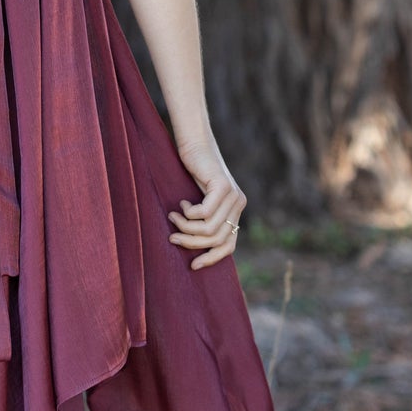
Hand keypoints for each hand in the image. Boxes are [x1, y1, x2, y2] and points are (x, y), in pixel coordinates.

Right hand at [168, 133, 246, 269]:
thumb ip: (204, 220)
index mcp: (236, 211)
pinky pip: (204, 213)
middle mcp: (239, 205)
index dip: (211, 259)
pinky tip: (181, 203)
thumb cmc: (191, 172)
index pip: (229, 246)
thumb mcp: (200, 201)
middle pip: (216, 240)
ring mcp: (234, 196)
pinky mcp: (223, 187)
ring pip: (209, 229)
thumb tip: (193, 247)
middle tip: (172, 236)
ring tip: (172, 217)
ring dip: (186, 227)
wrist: (194, 144)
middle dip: (191, 243)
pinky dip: (188, 213)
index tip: (192, 266)